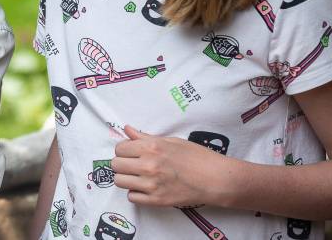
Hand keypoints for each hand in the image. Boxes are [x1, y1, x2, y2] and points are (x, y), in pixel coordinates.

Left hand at [110, 124, 230, 207]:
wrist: (216, 179)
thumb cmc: (197, 157)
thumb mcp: (171, 141)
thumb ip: (145, 137)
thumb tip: (127, 130)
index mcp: (151, 147)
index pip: (119, 148)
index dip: (124, 150)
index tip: (131, 152)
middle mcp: (148, 165)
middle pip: (115, 165)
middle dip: (122, 163)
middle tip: (134, 164)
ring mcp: (152, 185)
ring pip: (120, 181)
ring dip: (126, 178)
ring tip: (139, 176)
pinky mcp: (157, 201)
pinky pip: (131, 197)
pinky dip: (136, 193)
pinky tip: (146, 188)